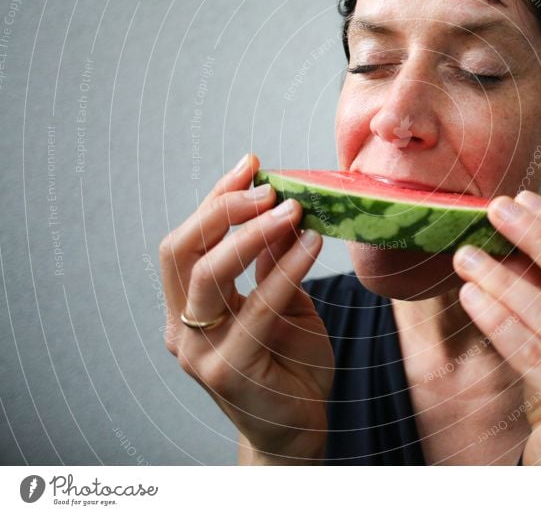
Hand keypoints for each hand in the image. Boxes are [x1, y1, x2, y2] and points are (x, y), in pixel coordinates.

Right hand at [159, 153, 332, 463]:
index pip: (187, 240)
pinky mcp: (226, 371)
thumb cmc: (289, 362)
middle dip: (223, 209)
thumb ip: (270, 261)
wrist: (300, 427)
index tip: (251, 164)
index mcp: (186, 306)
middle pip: (181, 250)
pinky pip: (256, 308)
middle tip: (268, 187)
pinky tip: (310, 244)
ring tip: (292, 209)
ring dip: (251, 234)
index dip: (216, 198)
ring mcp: (198, 352)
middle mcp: (180, 327)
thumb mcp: (280, 300)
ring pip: (207, 275)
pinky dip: (284, 270)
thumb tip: (280, 205)